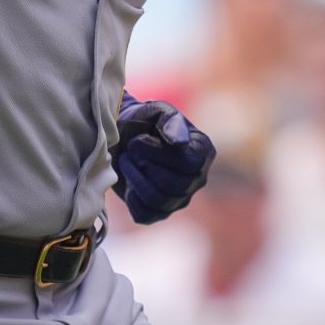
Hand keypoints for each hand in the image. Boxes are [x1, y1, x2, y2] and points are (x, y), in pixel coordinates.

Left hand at [110, 93, 214, 223]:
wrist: (121, 134)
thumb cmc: (143, 120)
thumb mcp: (156, 110)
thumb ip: (169, 120)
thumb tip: (179, 141)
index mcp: (202, 152)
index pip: (188, 163)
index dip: (158, 153)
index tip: (138, 140)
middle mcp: (197, 178)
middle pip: (173, 184)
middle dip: (143, 164)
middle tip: (130, 149)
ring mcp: (180, 198)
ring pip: (158, 200)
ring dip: (134, 178)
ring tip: (125, 161)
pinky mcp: (159, 212)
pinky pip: (145, 215)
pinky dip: (131, 198)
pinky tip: (128, 182)